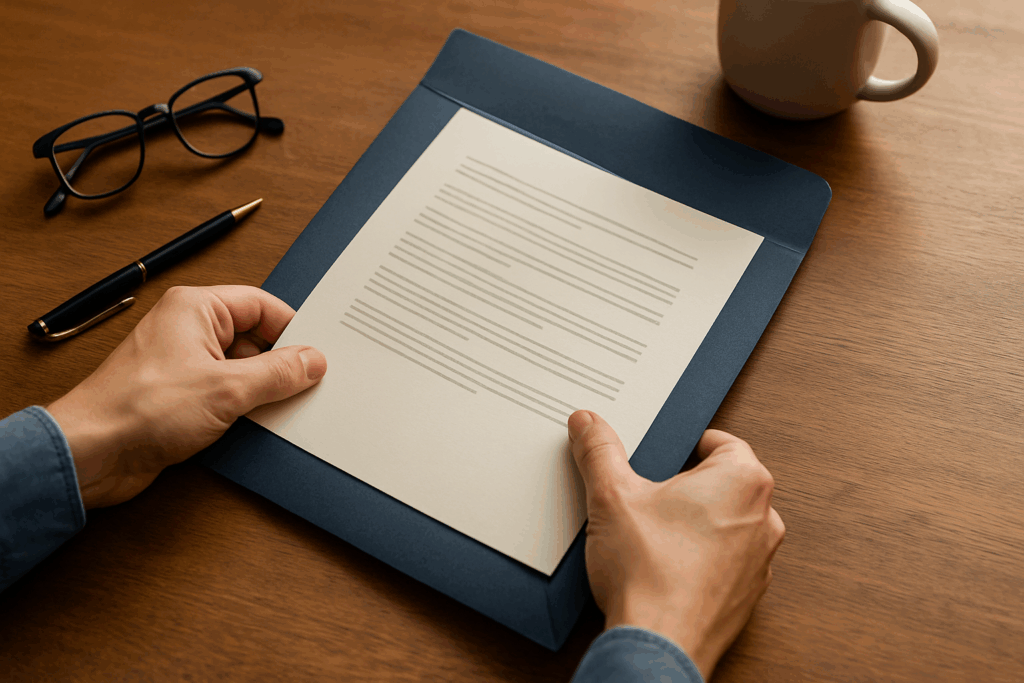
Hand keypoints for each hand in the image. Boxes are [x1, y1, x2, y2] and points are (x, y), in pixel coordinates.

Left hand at [47, 285, 326, 509]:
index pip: (262, 306)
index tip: (319, 354)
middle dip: (280, 364)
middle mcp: (189, 331)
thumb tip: (312, 361)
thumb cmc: (138, 409)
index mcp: (196, 309)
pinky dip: (245, 408)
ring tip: (284, 406)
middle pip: (255, 338)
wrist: (91, 454)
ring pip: (243, 369)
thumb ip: (277, 373)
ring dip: (262, 390)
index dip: (293, 329)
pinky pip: (227, 393)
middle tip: (308, 384)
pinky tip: (261, 423)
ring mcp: (184, 364)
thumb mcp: (226, 388)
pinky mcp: (181, 396)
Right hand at [568, 410, 783, 679]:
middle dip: (686, 484)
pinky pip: (724, 560)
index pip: (721, 440)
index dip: (685, 443)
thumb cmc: (650, 574)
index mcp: (743, 480)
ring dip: (695, 522)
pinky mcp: (746, 594)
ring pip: (726, 522)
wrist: (659, 643)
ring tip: (651, 532)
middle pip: (723, 481)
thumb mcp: (611, 495)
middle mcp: (763, 517)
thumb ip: (599, 451)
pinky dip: (699, 558)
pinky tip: (662, 564)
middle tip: (647, 493)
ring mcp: (759, 559)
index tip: (660, 453)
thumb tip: (588, 425)